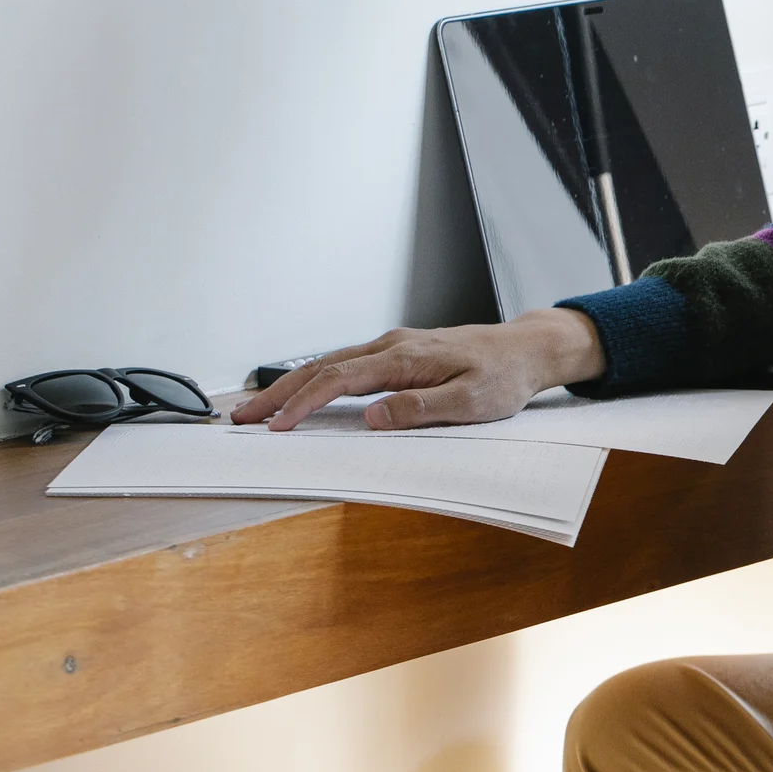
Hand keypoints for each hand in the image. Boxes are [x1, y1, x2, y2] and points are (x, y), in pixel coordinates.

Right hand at [229, 308, 605, 431]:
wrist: (529, 349)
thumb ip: (422, 409)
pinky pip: (348, 366)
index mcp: (406, 357)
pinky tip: (303, 394)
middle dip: (279, 393)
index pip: (341, 380)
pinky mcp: (400, 354)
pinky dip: (317, 380)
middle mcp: (393, 346)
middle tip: (243, 418)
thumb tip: (373, 417)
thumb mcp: (472, 401)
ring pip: (331, 364)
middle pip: (322, 367)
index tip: (277, 425)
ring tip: (260, 409)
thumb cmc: (505, 376)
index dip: (304, 403)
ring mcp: (395, 348)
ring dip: (292, 386)